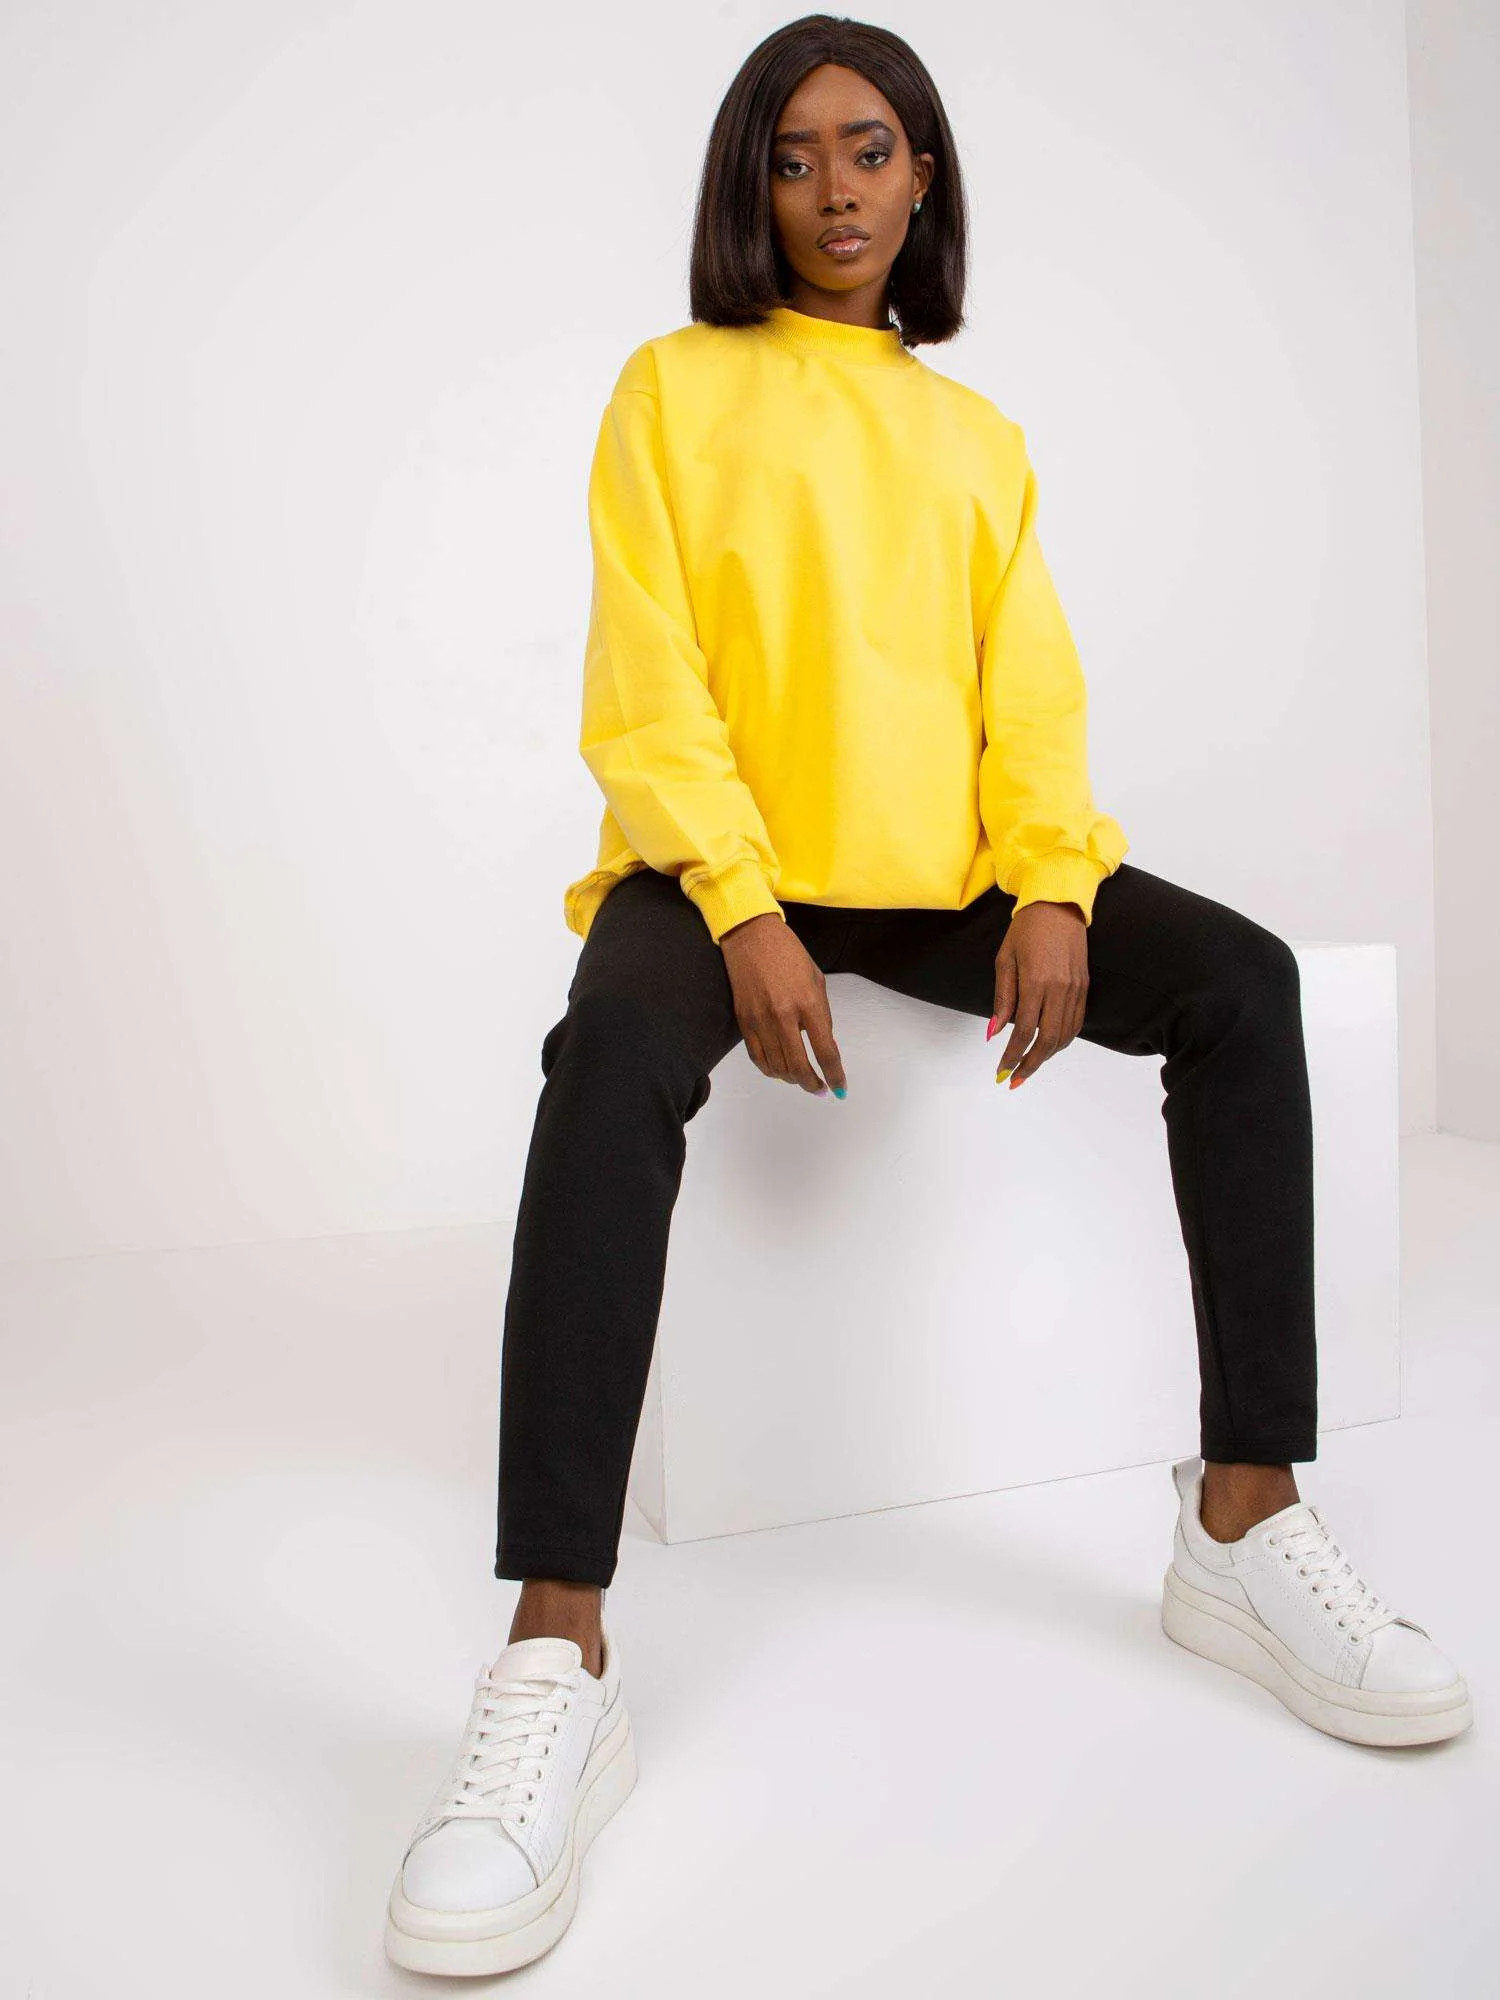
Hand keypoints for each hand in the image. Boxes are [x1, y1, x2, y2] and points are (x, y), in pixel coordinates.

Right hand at [719, 913, 846, 1095]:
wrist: (751, 936)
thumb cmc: (788, 953)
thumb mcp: (817, 980)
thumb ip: (822, 1015)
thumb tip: (825, 1045)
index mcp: (808, 1003)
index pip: (826, 1051)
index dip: (835, 1075)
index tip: (840, 1088)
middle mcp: (784, 1016)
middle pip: (799, 1067)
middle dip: (813, 1085)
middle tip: (820, 1089)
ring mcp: (761, 1021)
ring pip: (778, 1067)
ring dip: (792, 1079)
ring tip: (801, 1079)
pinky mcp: (744, 1022)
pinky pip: (758, 1058)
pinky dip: (770, 1070)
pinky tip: (780, 1071)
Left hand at [990, 901, 1088, 1088]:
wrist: (1059, 904)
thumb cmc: (1026, 929)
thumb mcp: (1004, 960)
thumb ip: (1002, 998)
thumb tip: (995, 1032)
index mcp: (1036, 981)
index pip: (1024, 1031)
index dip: (1012, 1055)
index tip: (1001, 1071)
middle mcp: (1059, 988)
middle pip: (1048, 1040)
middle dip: (1030, 1065)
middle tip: (1014, 1080)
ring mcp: (1075, 988)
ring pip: (1064, 1035)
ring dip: (1047, 1056)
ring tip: (1028, 1067)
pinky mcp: (1084, 986)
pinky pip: (1076, 1022)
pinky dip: (1062, 1040)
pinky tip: (1048, 1046)